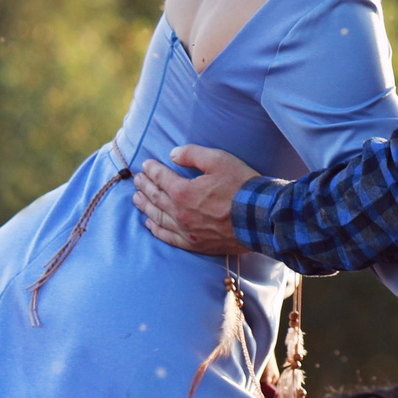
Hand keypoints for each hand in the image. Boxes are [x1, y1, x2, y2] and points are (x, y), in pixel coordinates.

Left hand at [131, 145, 259, 254]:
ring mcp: (187, 231)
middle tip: (136, 180)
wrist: (261, 218)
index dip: (151, 170)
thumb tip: (172, 154)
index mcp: (184, 191)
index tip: (146, 165)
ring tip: (136, 199)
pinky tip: (150, 224)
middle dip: (144, 187)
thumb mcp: (220, 160)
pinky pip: (169, 237)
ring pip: (158, 218)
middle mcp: (180, 213)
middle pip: (155, 198)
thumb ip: (193, 154)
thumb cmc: (242, 187)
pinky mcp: (195, 243)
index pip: (161, 178)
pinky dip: (156, 230)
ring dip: (145, 207)